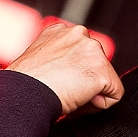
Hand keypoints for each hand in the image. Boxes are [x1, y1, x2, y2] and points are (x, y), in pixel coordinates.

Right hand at [8, 22, 122, 113]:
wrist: (23, 94)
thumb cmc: (23, 84)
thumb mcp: (38, 61)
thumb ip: (57, 59)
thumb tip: (65, 72)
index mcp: (60, 31)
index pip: (81, 54)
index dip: (72, 74)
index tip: (59, 83)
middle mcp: (79, 34)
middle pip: (96, 64)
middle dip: (84, 81)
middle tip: (64, 91)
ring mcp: (93, 51)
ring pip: (106, 79)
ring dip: (91, 92)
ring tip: (70, 96)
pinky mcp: (102, 71)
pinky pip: (114, 95)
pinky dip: (100, 105)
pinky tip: (79, 102)